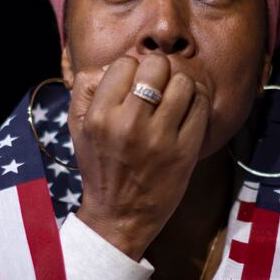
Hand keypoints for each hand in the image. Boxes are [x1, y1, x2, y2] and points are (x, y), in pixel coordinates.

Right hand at [68, 54, 210, 259]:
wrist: (120, 215)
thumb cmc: (100, 165)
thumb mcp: (77, 126)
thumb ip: (86, 88)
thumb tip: (113, 65)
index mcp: (100, 116)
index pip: (125, 63)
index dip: (131, 69)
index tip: (133, 84)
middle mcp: (129, 124)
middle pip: (156, 66)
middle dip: (158, 71)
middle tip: (157, 87)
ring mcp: (160, 138)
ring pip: (183, 82)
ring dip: (180, 86)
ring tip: (173, 99)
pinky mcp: (185, 151)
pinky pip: (201, 105)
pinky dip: (198, 100)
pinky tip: (188, 108)